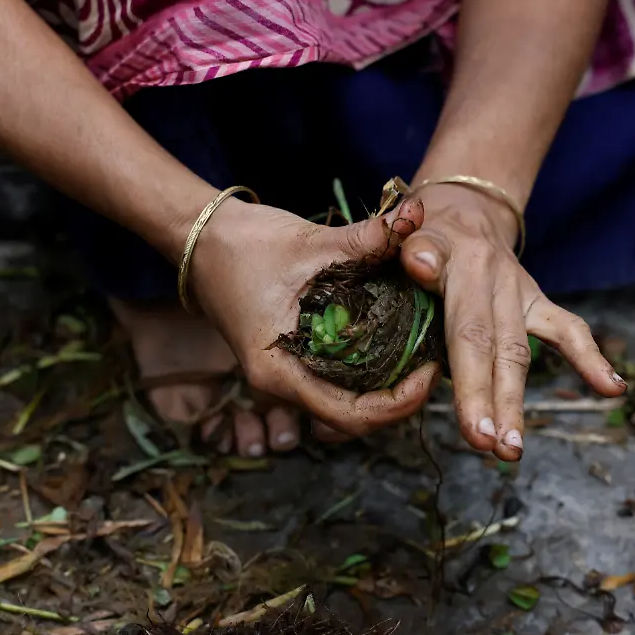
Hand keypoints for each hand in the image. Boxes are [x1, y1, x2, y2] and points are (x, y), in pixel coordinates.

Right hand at [183, 197, 439, 435]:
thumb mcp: (310, 242)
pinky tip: (394, 341)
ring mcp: (286, 374)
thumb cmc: (245, 244)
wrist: (201, 238)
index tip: (429, 372)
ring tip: (420, 353)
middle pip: (353, 417)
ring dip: (386, 387)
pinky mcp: (291, 358)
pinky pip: (336, 381)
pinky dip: (368, 370)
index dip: (397, 404)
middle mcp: (281, 383)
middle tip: (434, 361)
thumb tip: (416, 216)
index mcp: (279, 372)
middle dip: (399, 398)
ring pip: (346, 402)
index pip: (350, 416)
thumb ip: (366, 237)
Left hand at [400, 183, 626, 460]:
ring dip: (515, 402)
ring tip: (511, 451)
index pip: (468, 331)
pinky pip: (567, 329)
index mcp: (462, 263)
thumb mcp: (409, 228)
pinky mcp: (536, 301)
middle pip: (498, 348)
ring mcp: (520, 291)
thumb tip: (421, 262)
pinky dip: (591, 358)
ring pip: (520, 352)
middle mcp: (496, 278)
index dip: (470, 383)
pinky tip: (613, 389)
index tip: (474, 430)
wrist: (462, 204)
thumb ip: (412, 244)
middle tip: (490, 448)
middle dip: (494, 403)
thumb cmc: (421, 229)